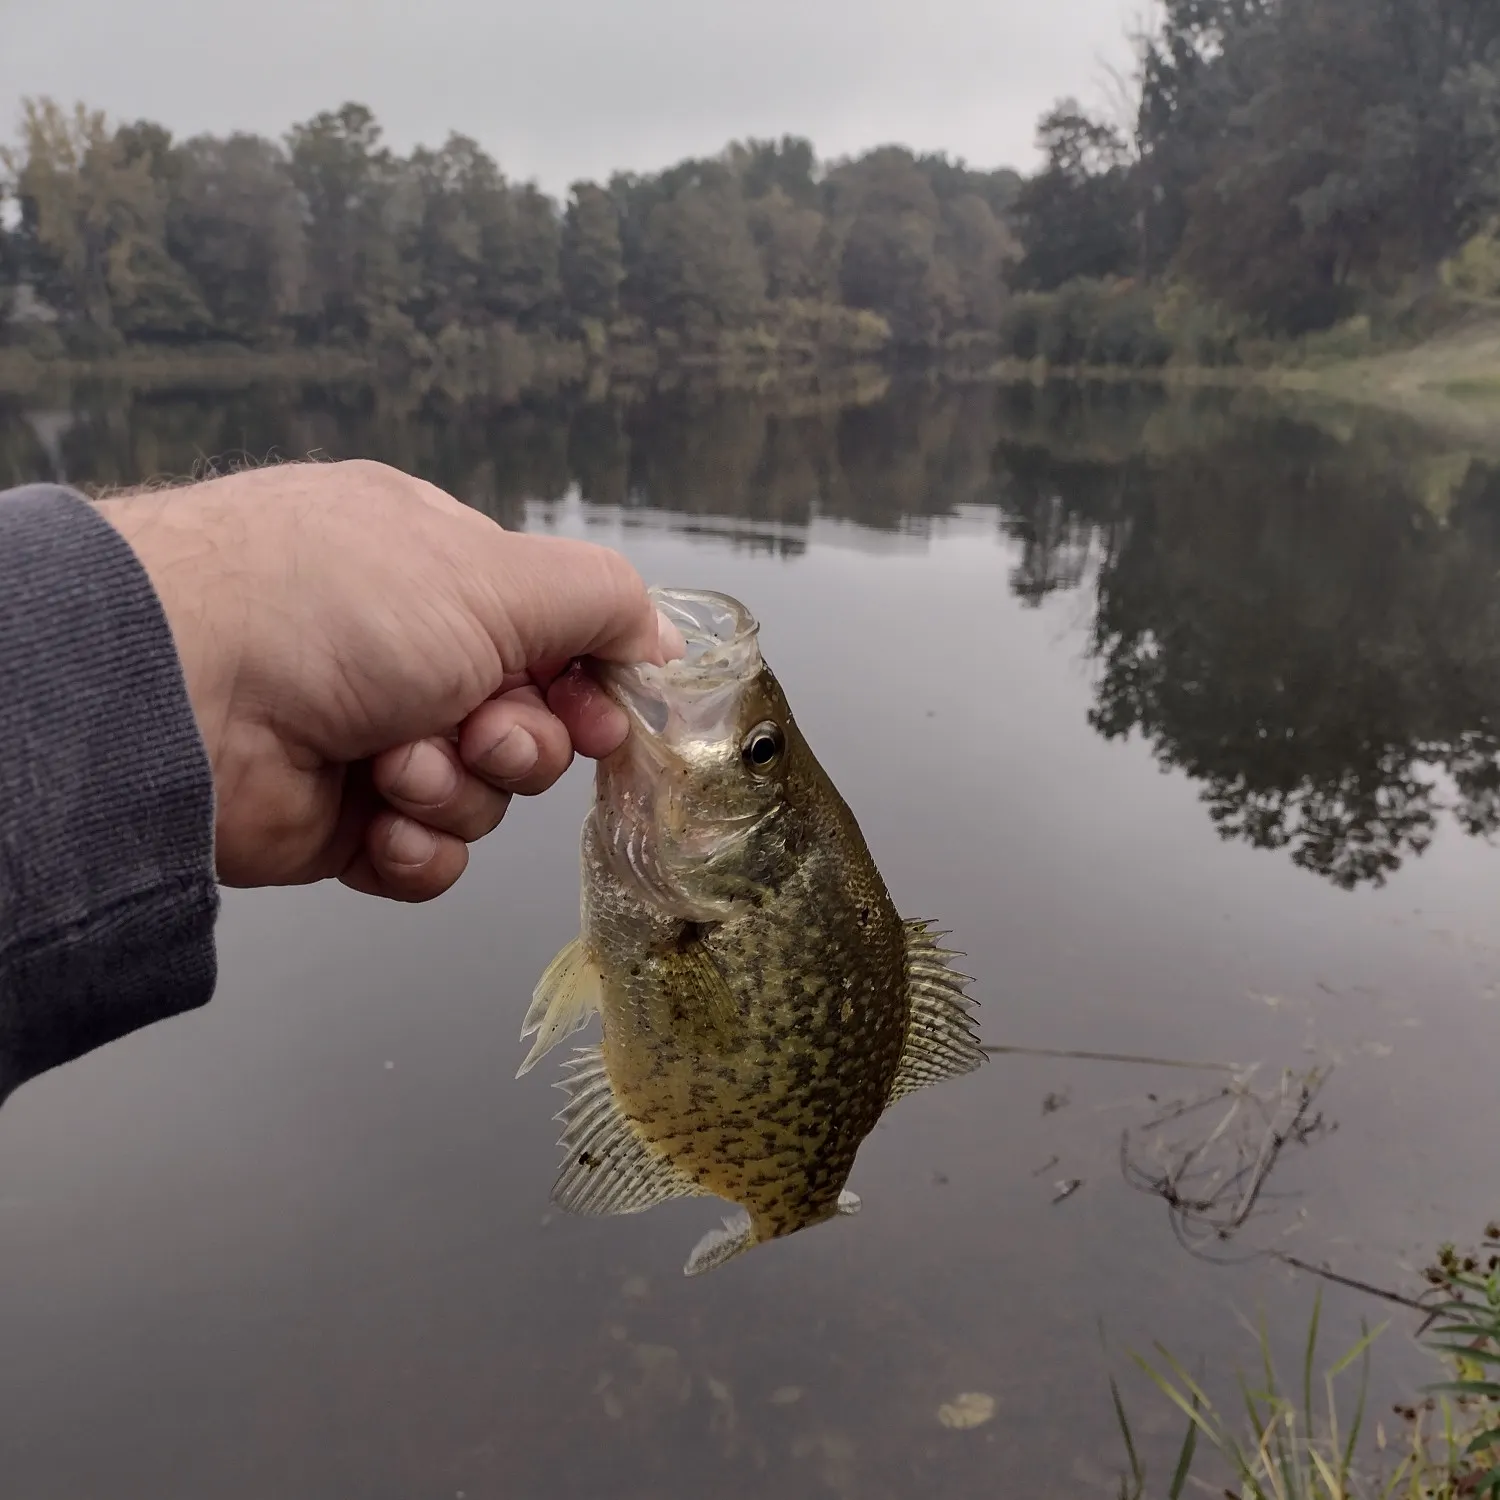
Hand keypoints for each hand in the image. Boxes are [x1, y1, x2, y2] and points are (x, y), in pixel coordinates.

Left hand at [97, 459, 680, 900]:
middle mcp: (409, 657)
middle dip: (518, 742)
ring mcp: (374, 741)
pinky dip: (415, 847)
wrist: (183, 694)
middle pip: (531, 728)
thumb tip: (658, 637)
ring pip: (484, 799)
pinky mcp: (343, 823)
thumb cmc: (333, 607)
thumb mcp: (495, 574)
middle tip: (478, 729)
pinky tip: (377, 819)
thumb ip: (600, 600)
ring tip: (393, 763)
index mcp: (441, 577)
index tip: (601, 711)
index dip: (588, 684)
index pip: (554, 639)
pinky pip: (428, 857)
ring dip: (454, 789)